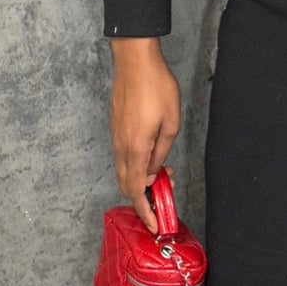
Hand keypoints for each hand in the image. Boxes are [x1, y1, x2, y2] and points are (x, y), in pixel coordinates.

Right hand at [110, 38, 179, 228]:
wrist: (134, 60)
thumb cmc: (156, 87)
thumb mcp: (171, 124)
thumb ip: (160, 154)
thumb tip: (154, 174)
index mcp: (135, 149)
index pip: (136, 192)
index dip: (145, 212)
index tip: (154, 224)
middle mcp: (120, 147)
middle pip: (126, 185)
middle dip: (142, 200)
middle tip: (163, 201)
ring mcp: (115, 137)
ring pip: (123, 171)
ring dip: (140, 181)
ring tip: (164, 176)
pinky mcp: (115, 127)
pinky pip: (122, 156)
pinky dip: (135, 166)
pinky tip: (152, 158)